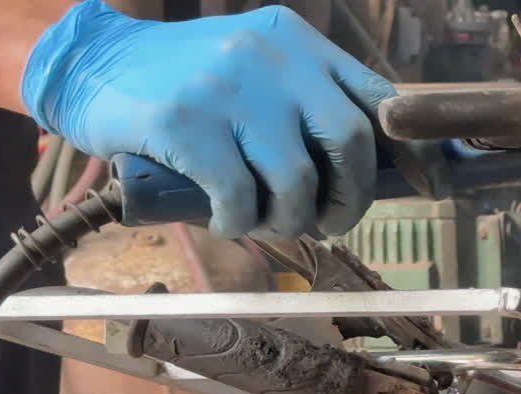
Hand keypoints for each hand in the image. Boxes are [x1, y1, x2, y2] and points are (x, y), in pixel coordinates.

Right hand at [22, 1, 393, 237]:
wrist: (91, 65)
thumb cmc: (187, 84)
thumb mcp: (258, 73)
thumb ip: (307, 106)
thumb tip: (369, 173)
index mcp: (300, 43)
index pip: (378, 97)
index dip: (414, 150)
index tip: (429, 186)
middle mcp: (273, 58)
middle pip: (350, 142)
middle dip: (350, 198)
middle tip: (328, 221)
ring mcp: (229, 88)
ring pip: (296, 179)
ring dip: (289, 220)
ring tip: (267, 221)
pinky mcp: (184, 122)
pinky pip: (238, 196)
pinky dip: (238, 221)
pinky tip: (223, 217)